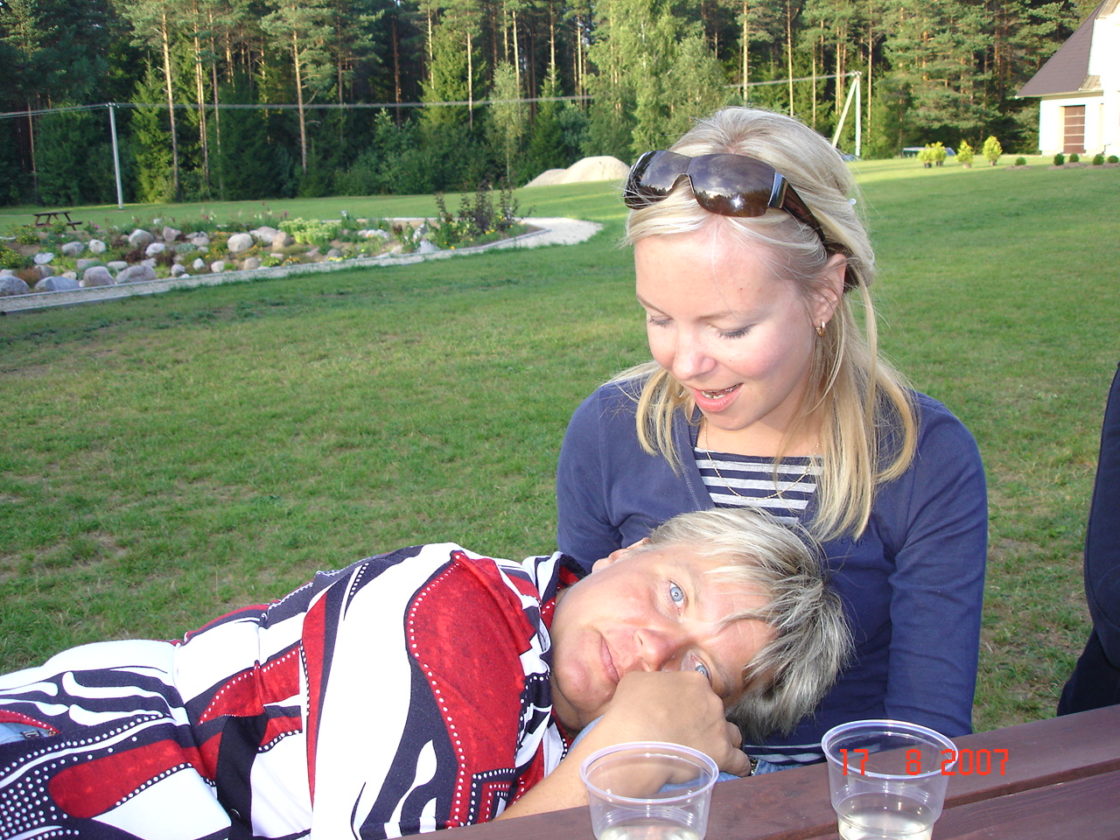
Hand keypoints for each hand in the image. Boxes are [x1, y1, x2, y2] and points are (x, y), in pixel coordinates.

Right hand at [588, 671, 750, 776]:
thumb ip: (653, 682)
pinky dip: (736, 765)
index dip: (687, 701)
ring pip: (731, 733)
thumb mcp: (636, 681)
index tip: (678, 712)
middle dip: (703, 720)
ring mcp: (719, 728)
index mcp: (694, 681)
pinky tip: (733, 768)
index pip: (698, 689)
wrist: (636, 741)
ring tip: (708, 750)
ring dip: (722, 740)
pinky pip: (739, 761)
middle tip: (685, 733)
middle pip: (714, 710)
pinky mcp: (722, 754)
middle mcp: (712, 701)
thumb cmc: (631, 710)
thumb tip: (655, 690)